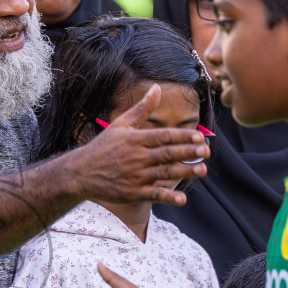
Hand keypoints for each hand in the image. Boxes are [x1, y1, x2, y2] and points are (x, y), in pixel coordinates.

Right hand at [64, 85, 207, 205]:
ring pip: (164, 173)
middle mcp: (137, 157)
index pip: (164, 136)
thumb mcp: (121, 124)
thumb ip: (142, 109)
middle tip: (207, 152)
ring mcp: (135, 176)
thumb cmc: (103, 147)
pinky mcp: (133, 193)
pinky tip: (182, 198)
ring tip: (202, 169)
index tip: (200, 137)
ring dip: (185, 172)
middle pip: (167, 154)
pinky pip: (154, 195)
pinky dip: (168, 197)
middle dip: (188, 153)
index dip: (183, 137)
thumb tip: (157, 88)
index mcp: (135, 139)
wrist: (80, 173)